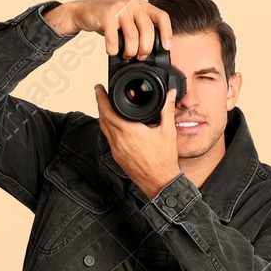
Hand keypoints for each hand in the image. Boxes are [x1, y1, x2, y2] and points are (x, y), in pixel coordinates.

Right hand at [45, 0, 172, 56]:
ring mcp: (120, 9)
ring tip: (126, 55)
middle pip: (148, 29)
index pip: (161, 17)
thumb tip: (150, 52)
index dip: (166, 33)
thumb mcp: (128, 21)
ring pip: (132, 35)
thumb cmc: (109, 20)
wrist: (85, 11)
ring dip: (130, 51)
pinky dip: (114, 49)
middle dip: (146, 48)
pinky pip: (114, 38)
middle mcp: (133, 4)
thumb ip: (139, 30)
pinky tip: (112, 51)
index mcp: (142, 5)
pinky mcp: (106, 15)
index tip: (166, 48)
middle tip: (141, 57)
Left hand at [94, 83, 180, 197]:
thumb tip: (170, 94)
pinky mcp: (117, 157)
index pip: (109, 111)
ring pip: (104, 128)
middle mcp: (119, 141)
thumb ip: (168, 109)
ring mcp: (116, 150)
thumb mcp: (168, 132)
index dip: (102, 98)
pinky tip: (113, 124)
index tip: (99, 88)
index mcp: (129, 132)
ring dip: (102, 116)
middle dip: (100, 104)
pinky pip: (108, 138)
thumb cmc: (163, 161)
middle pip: (103, 118)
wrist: (160, 182)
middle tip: (100, 93)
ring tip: (105, 106)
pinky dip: (108, 127)